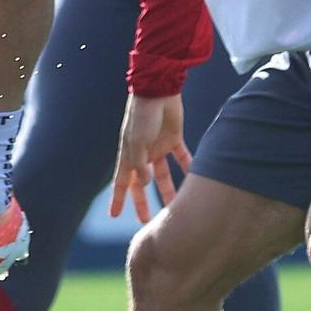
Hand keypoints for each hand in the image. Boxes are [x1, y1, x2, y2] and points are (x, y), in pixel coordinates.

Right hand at [110, 94, 192, 222]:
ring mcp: (158, 146)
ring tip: (175, 207)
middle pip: (142, 183)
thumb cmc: (142, 114)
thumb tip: (145, 184)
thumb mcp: (137, 141)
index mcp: (129, 153)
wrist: (158, 89)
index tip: (114, 216)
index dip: (118, 199)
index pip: (123, 181)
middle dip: (143, 202)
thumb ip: (139, 163)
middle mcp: (143, 153)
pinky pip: (182, 158)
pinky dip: (187, 168)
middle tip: (147, 222)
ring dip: (168, 190)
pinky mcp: (174, 139)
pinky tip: (196, 179)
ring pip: (162, 175)